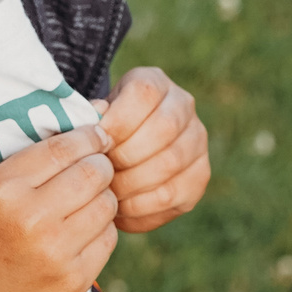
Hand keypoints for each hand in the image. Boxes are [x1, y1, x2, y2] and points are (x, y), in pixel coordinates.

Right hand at [0, 125, 117, 291]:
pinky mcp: (75, 278)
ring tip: (84, 205)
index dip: (87, 137)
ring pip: (107, 204)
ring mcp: (56, 251)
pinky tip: (81, 234)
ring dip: (102, 198)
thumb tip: (90, 137)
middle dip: (100, 166)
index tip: (96, 136)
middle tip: (94, 171)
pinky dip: (101, 230)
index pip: (62, 148)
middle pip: (94, 172)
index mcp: (3, 189)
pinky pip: (108, 238)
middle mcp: (31, 218)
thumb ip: (34, 165)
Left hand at [97, 67, 210, 232]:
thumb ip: (91, 119)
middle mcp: (183, 106)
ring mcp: (197, 141)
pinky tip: (120, 208)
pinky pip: (173, 195)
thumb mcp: (94, 117)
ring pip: (170, 163)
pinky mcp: (199, 176)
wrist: (125, 152)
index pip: (144, 93)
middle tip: (102, 171)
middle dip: (126, 155)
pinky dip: (141, 206)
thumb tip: (95, 121)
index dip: (118, 119)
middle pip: (164, 128)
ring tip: (107, 192)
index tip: (97, 141)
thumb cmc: (103, 133)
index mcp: (154, 83)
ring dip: (132, 183)